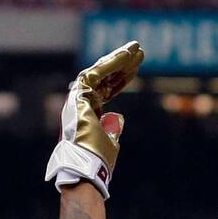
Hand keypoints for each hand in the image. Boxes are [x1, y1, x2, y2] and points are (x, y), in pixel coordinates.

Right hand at [45, 40, 143, 199]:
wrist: (86, 169)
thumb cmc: (97, 161)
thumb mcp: (110, 143)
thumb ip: (112, 129)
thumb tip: (116, 118)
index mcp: (89, 113)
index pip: (107, 89)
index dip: (122, 77)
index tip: (136, 67)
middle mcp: (82, 103)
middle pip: (105, 78)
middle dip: (122, 63)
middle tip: (138, 50)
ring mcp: (79, 99)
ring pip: (101, 72)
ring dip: (118, 59)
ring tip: (135, 49)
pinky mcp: (78, 96)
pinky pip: (97, 73)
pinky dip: (112, 64)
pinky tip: (126, 55)